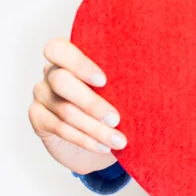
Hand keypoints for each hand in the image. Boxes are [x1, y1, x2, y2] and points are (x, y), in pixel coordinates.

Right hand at [28, 37, 127, 174]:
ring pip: (64, 109)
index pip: (59, 49)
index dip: (78, 63)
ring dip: (94, 128)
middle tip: (116, 119)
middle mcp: (52, 71)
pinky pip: (59, 128)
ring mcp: (42, 94)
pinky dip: (84, 139)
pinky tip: (103, 146)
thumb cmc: (117, 102)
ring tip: (118, 140)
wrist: (102, 136)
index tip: (104, 80)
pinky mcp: (38, 118)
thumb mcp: (123, 87)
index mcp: (71, 56)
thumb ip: (126, 76)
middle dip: (91, 102)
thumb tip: (157, 75)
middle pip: (61, 81)